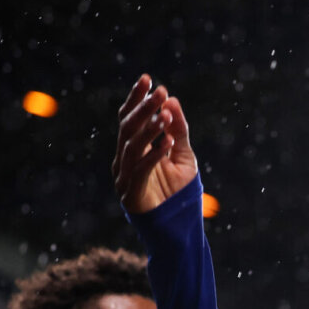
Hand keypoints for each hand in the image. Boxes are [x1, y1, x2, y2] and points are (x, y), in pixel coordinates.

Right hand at [112, 73, 197, 213]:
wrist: (177, 230)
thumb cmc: (179, 194)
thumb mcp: (184, 156)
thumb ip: (179, 130)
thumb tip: (172, 100)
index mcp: (133, 149)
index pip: (130, 118)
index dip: (136, 98)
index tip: (147, 78)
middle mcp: (124, 160)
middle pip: (128, 128)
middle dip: (144, 108)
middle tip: (159, 91)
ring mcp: (124, 177)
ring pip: (132, 146)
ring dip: (149, 129)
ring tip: (165, 115)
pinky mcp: (131, 194)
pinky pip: (141, 169)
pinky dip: (154, 155)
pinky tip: (169, 143)